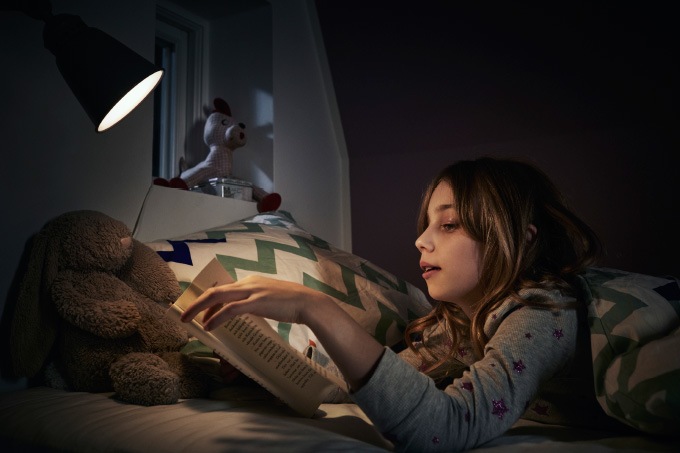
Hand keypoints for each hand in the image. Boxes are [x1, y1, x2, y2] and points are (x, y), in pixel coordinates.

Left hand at [179, 276, 328, 330]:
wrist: (308, 303)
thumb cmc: (291, 303)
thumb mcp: (270, 298)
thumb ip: (256, 301)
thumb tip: (245, 312)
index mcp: (251, 281)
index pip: (223, 289)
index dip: (208, 301)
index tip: (199, 311)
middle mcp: (248, 283)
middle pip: (215, 291)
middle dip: (196, 303)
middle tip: (183, 315)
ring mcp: (252, 291)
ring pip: (218, 297)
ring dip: (199, 309)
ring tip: (189, 321)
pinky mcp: (257, 302)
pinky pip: (230, 310)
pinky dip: (216, 318)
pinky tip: (208, 326)